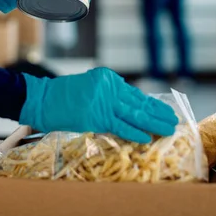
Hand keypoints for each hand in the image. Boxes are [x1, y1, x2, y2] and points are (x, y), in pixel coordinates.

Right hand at [19, 67, 178, 142]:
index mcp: (108, 78)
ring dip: (153, 123)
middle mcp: (109, 87)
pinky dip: (134, 132)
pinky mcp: (96, 117)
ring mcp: (103, 102)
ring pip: (134, 114)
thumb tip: (129, 106)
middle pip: (138, 103)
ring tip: (168, 129)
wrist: (41, 98)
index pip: (134, 94)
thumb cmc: (62, 96)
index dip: (151, 104)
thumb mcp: (89, 86)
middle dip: (158, 113)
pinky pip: (120, 126)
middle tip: (174, 120)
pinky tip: (147, 137)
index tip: (165, 110)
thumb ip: (108, 94)